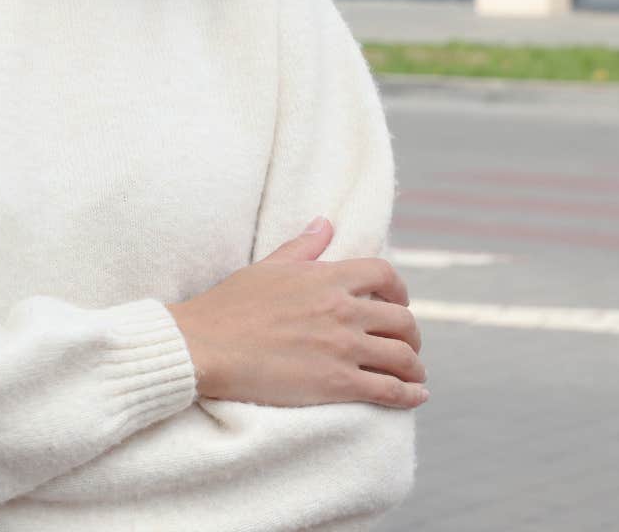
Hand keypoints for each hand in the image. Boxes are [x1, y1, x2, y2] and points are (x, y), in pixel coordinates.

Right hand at [167, 217, 427, 409]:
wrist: (204, 346)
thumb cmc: (228, 306)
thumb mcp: (266, 267)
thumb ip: (302, 246)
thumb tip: (325, 222)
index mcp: (327, 279)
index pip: (385, 275)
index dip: (400, 290)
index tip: (399, 302)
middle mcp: (342, 311)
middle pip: (403, 320)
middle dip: (411, 334)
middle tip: (406, 344)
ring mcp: (342, 348)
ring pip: (403, 357)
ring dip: (415, 367)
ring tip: (414, 374)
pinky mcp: (337, 384)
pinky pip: (390, 390)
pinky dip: (410, 394)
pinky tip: (415, 396)